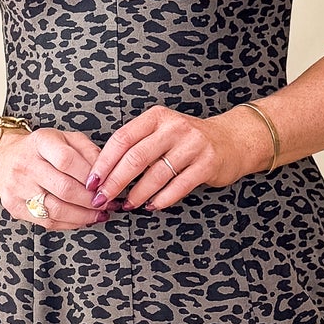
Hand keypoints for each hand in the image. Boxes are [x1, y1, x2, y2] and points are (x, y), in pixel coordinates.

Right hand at [0, 125, 102, 227]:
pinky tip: (83, 219)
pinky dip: (70, 223)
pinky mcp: (14, 206)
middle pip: (64, 189)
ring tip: (99, 214)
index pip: (67, 160)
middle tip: (107, 203)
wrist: (4, 157)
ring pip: (56, 210)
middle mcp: (25, 165)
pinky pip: (47, 221)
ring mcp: (17, 187)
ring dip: (83, 215)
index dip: (90, 176)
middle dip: (91, 200)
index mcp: (40, 142)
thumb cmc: (42, 149)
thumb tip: (107, 174)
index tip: (106, 184)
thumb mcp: (66, 138)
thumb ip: (88, 151)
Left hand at [86, 104, 268, 213]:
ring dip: (137, 194)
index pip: (122, 139)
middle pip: (135, 158)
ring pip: (156, 174)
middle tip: (102, 199)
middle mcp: (174, 127)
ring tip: (127, 205)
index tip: (92, 181)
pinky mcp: (207, 164)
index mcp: (156, 117)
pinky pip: (179, 186)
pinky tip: (152, 206)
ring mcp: (193, 145)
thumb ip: (137, 145)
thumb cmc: (187, 140)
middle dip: (115, 182)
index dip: (104, 162)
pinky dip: (162, 199)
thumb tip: (103, 173)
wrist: (232, 140)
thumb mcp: (161, 132)